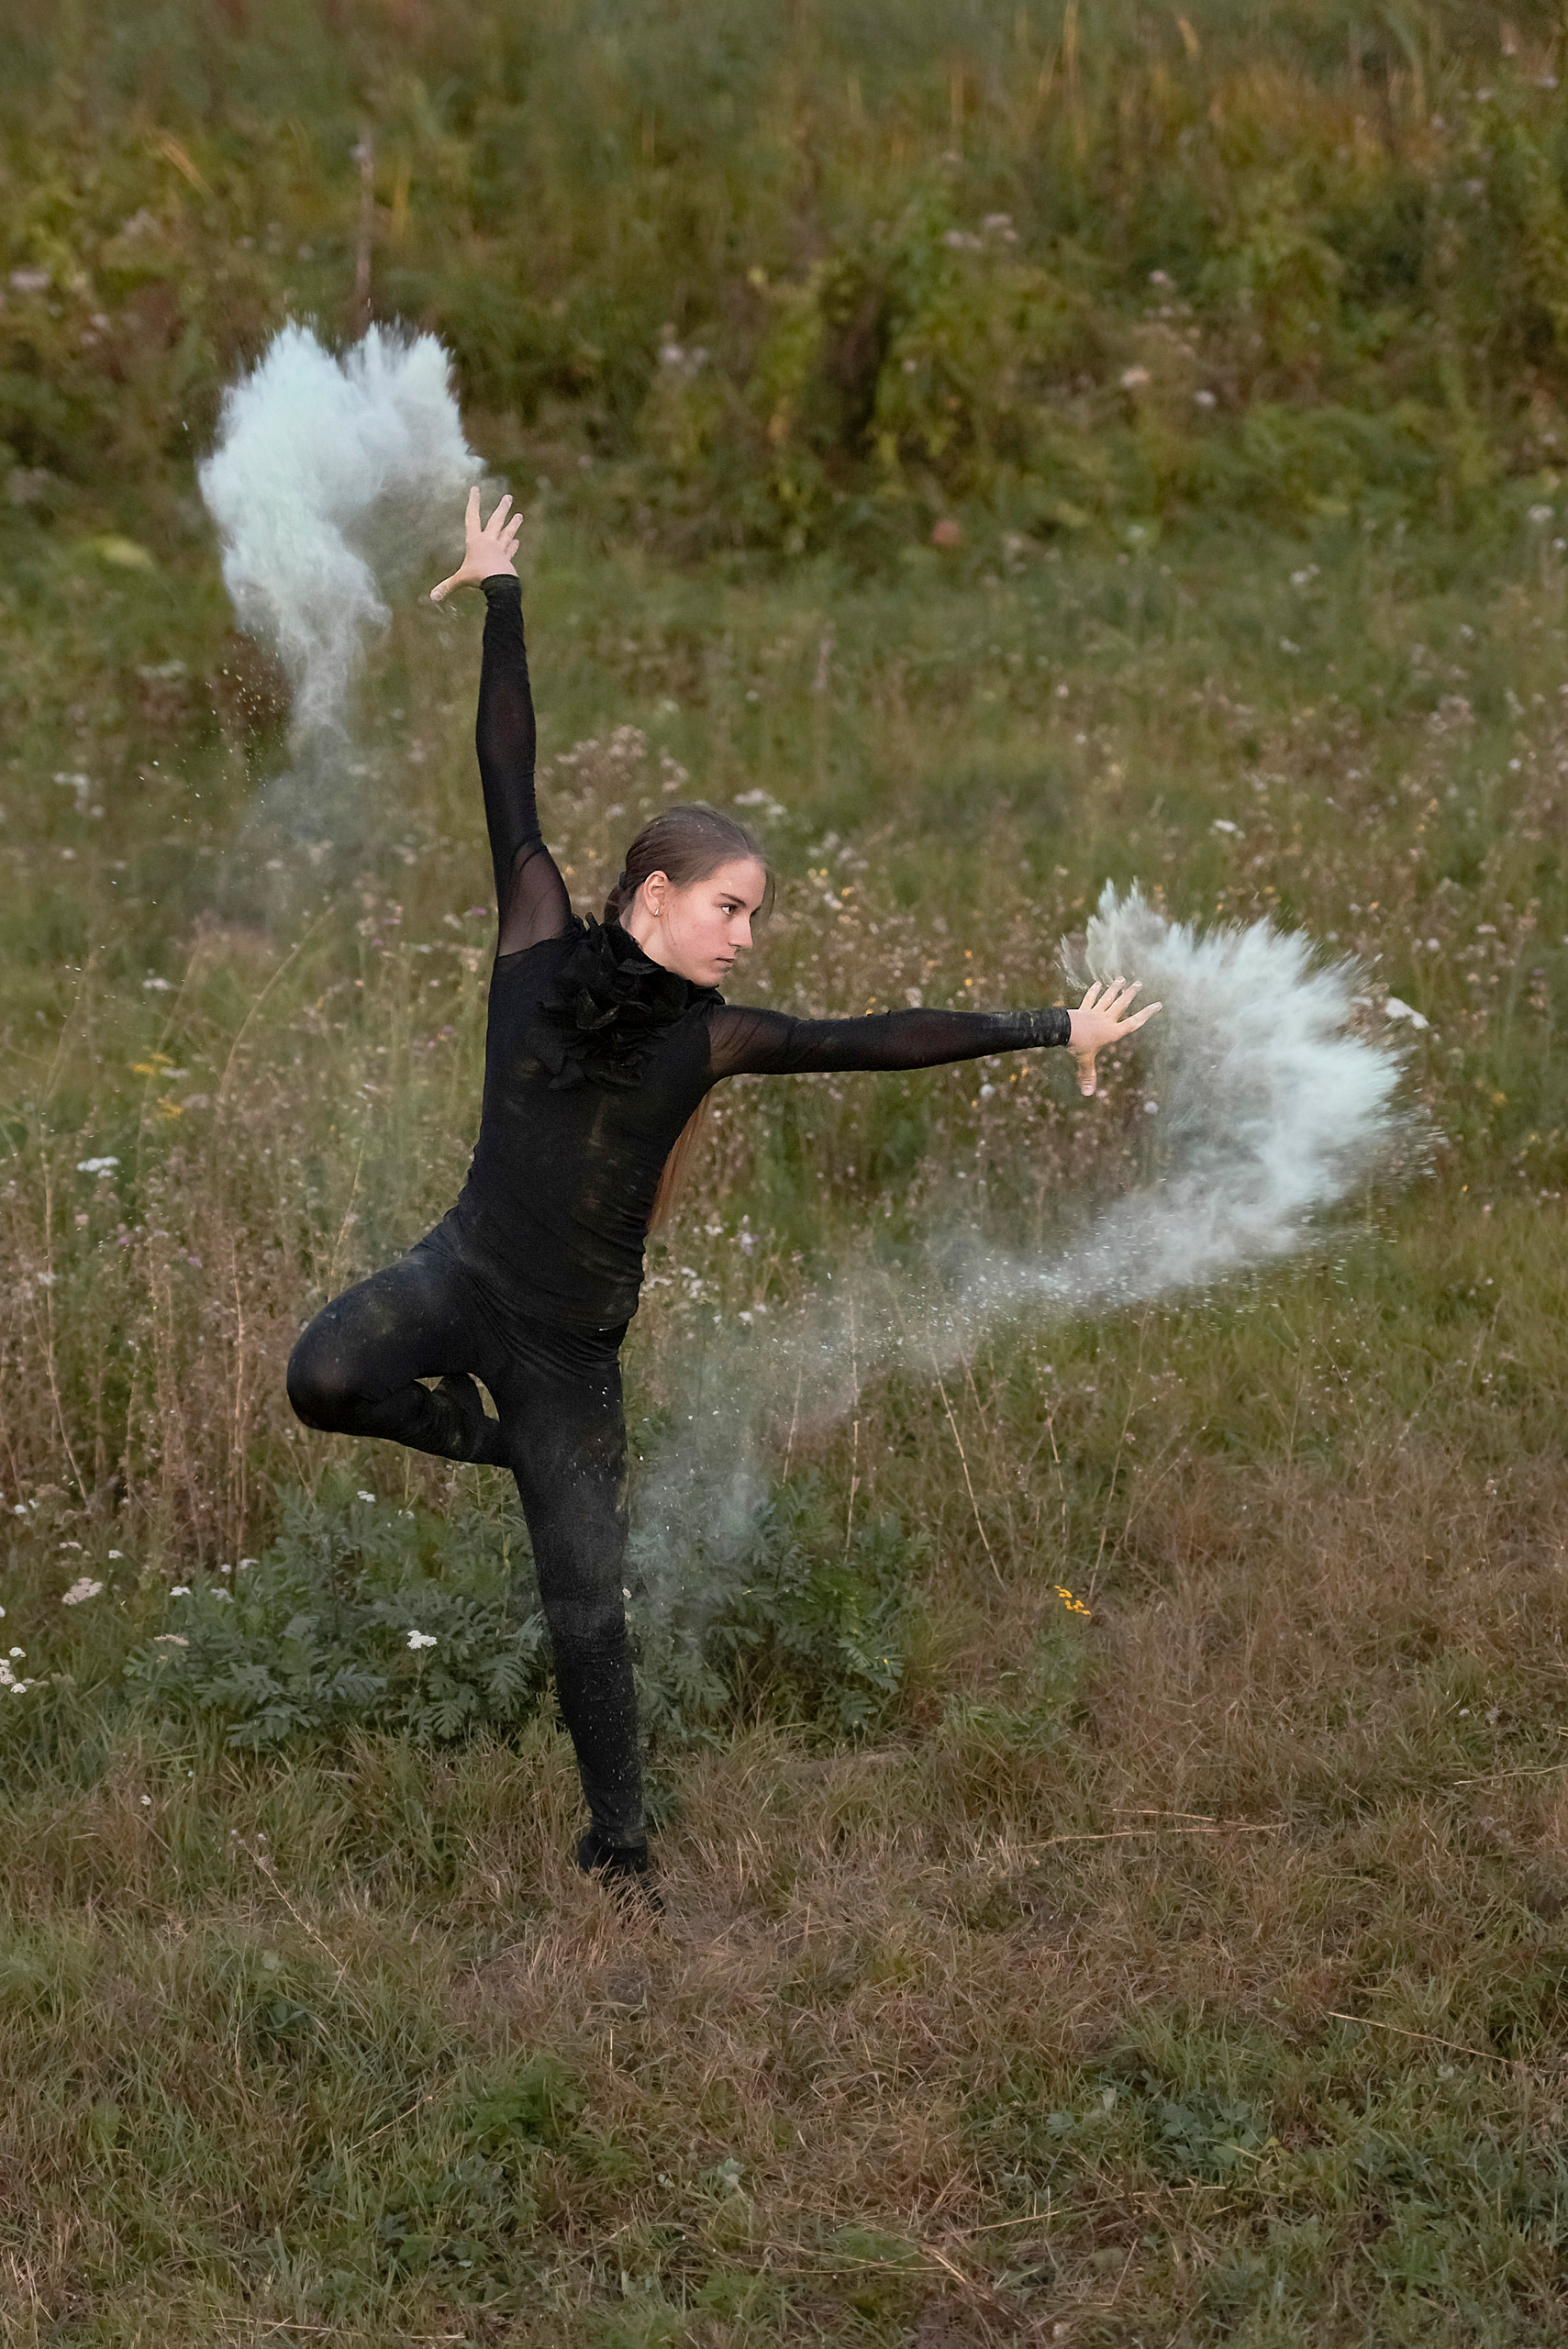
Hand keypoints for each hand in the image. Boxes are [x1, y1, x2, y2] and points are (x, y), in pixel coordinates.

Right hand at [429, 486, 522, 603]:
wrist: (500, 584)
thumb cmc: (479, 578)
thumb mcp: (461, 580)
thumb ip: (447, 587)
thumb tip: (432, 597)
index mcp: (475, 541)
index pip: (472, 516)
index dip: (473, 502)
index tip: (475, 489)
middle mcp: (489, 541)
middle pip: (496, 521)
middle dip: (502, 508)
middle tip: (508, 497)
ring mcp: (500, 550)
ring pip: (507, 533)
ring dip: (513, 524)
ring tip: (519, 515)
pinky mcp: (507, 559)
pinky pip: (510, 550)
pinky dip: (513, 546)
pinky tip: (517, 541)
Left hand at [1067, 976, 1161, 1096]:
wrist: (1064, 1030)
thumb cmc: (1078, 1045)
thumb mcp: (1085, 1061)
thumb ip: (1088, 1076)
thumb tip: (1087, 1094)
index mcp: (1112, 1032)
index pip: (1134, 1022)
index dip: (1146, 1013)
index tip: (1157, 1005)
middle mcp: (1106, 1019)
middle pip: (1121, 1004)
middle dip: (1130, 994)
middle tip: (1138, 984)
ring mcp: (1095, 1012)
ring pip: (1108, 999)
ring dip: (1115, 989)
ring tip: (1121, 979)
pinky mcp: (1083, 1009)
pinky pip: (1090, 999)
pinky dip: (1094, 992)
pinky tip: (1098, 984)